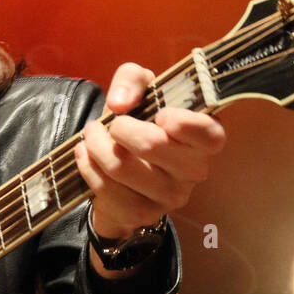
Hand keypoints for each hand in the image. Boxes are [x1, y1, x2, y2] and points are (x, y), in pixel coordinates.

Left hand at [75, 61, 226, 243]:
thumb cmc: (142, 123)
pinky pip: (106, 188)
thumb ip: (133, 79)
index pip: (208, 134)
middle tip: (110, 123)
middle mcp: (195, 170)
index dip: (182, 122)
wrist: (125, 172)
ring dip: (96, 145)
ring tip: (92, 135)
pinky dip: (88, 166)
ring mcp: (170, 197)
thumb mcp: (142, 90)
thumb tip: (119, 103)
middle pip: (152, 145)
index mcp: (206, 139)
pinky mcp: (142, 214)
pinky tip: (86, 155)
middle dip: (120, 127)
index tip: (159, 115)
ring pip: (121, 167)